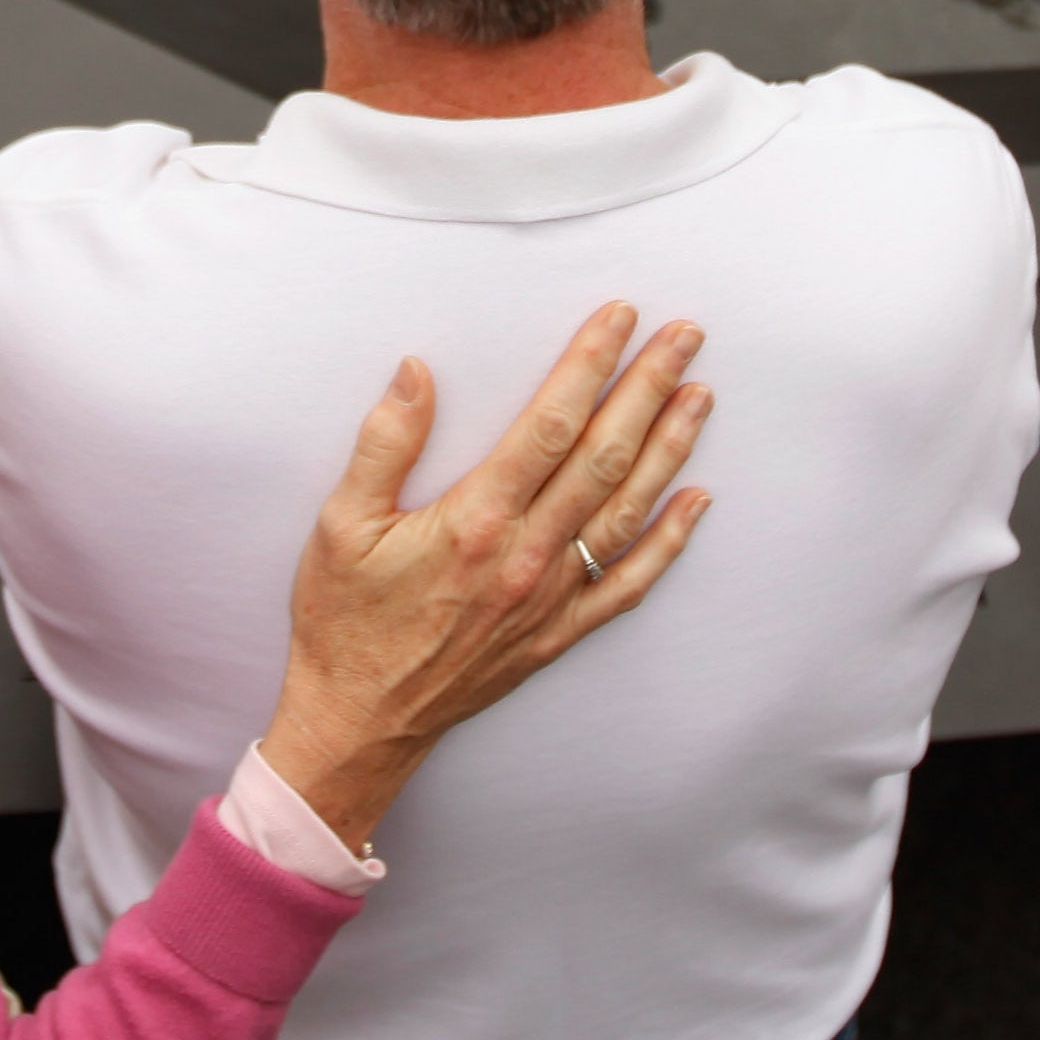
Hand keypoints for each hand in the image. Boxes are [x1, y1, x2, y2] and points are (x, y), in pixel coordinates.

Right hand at [260, 303, 712, 849]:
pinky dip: (668, 540)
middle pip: (605, 456)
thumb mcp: (340, 525)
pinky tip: (696, 502)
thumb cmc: (345, 623)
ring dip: (670, 448)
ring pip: (627, 510)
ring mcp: (550, 598)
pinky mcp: (558, 633)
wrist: (359, 722)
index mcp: (475, 521)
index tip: (619, 318)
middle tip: (684, 335)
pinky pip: (628, 583)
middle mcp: (525, 556)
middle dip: (648, 387)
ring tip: (699, 394)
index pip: (550, 424)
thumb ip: (383, 443)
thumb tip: (417, 372)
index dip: (590, 364)